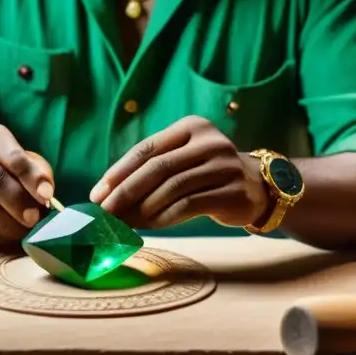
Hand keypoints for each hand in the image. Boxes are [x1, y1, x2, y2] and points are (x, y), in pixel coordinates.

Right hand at [0, 124, 53, 245]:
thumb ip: (33, 172)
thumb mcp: (11, 158)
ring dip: (6, 225)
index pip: (12, 156)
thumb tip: (47, 195)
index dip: (32, 179)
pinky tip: (2, 236)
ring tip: (21, 232)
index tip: (46, 197)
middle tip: (34, 220)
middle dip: (18, 204)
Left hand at [89, 116, 269, 228]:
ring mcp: (224, 165)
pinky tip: (149, 227)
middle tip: (105, 214)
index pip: (147, 149)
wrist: (258, 187)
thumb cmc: (207, 174)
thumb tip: (107, 196)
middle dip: (125, 192)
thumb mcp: (183, 160)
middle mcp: (210, 141)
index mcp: (191, 127)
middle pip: (157, 168)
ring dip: (142, 209)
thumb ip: (152, 171)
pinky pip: (189, 205)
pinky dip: (164, 217)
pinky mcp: (233, 191)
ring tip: (124, 224)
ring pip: (172, 188)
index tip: (97, 194)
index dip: (118, 172)